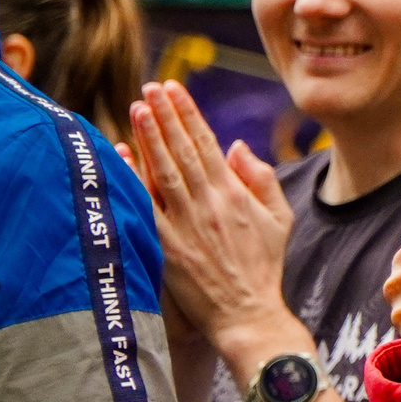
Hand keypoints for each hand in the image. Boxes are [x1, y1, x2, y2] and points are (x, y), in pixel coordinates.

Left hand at [126, 81, 300, 377]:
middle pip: (181, 150)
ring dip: (149, 137)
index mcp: (235, 195)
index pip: (207, 143)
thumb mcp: (280, 219)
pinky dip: (132, 180)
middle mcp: (209, 205)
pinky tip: (120, 156)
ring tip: (137, 108)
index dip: (188, 113)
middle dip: (164, 115)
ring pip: (163, 172)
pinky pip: (145, 207)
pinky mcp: (166, 247)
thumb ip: (261, 178)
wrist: (247, 314)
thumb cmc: (265, 267)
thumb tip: (236, 145)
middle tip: (149, 87)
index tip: (173, 88)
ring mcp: (185, 226)